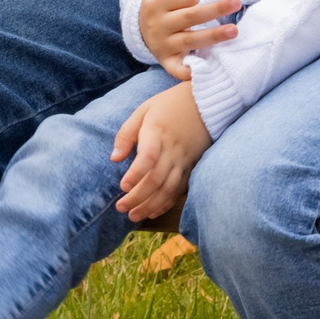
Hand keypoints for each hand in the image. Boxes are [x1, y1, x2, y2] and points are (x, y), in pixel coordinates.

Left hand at [111, 79, 211, 221]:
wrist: (205, 103)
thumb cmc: (169, 105)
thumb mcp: (143, 110)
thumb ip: (126, 134)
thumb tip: (114, 158)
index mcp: (157, 132)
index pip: (148, 157)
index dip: (135, 174)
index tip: (122, 186)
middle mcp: (173, 149)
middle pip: (156, 179)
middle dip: (138, 197)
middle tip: (121, 208)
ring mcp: (184, 160)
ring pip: (169, 189)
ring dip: (151, 205)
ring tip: (134, 216)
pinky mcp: (192, 167)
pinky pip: (180, 190)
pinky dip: (167, 203)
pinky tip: (153, 211)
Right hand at [137, 0, 238, 80]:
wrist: (144, 33)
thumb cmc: (159, 3)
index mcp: (155, 4)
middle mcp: (159, 26)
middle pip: (190, 17)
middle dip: (214, 10)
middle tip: (237, 1)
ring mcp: (165, 46)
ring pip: (192, 41)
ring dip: (214, 37)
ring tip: (235, 31)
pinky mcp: (170, 64)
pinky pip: (181, 70)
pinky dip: (193, 72)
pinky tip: (211, 68)